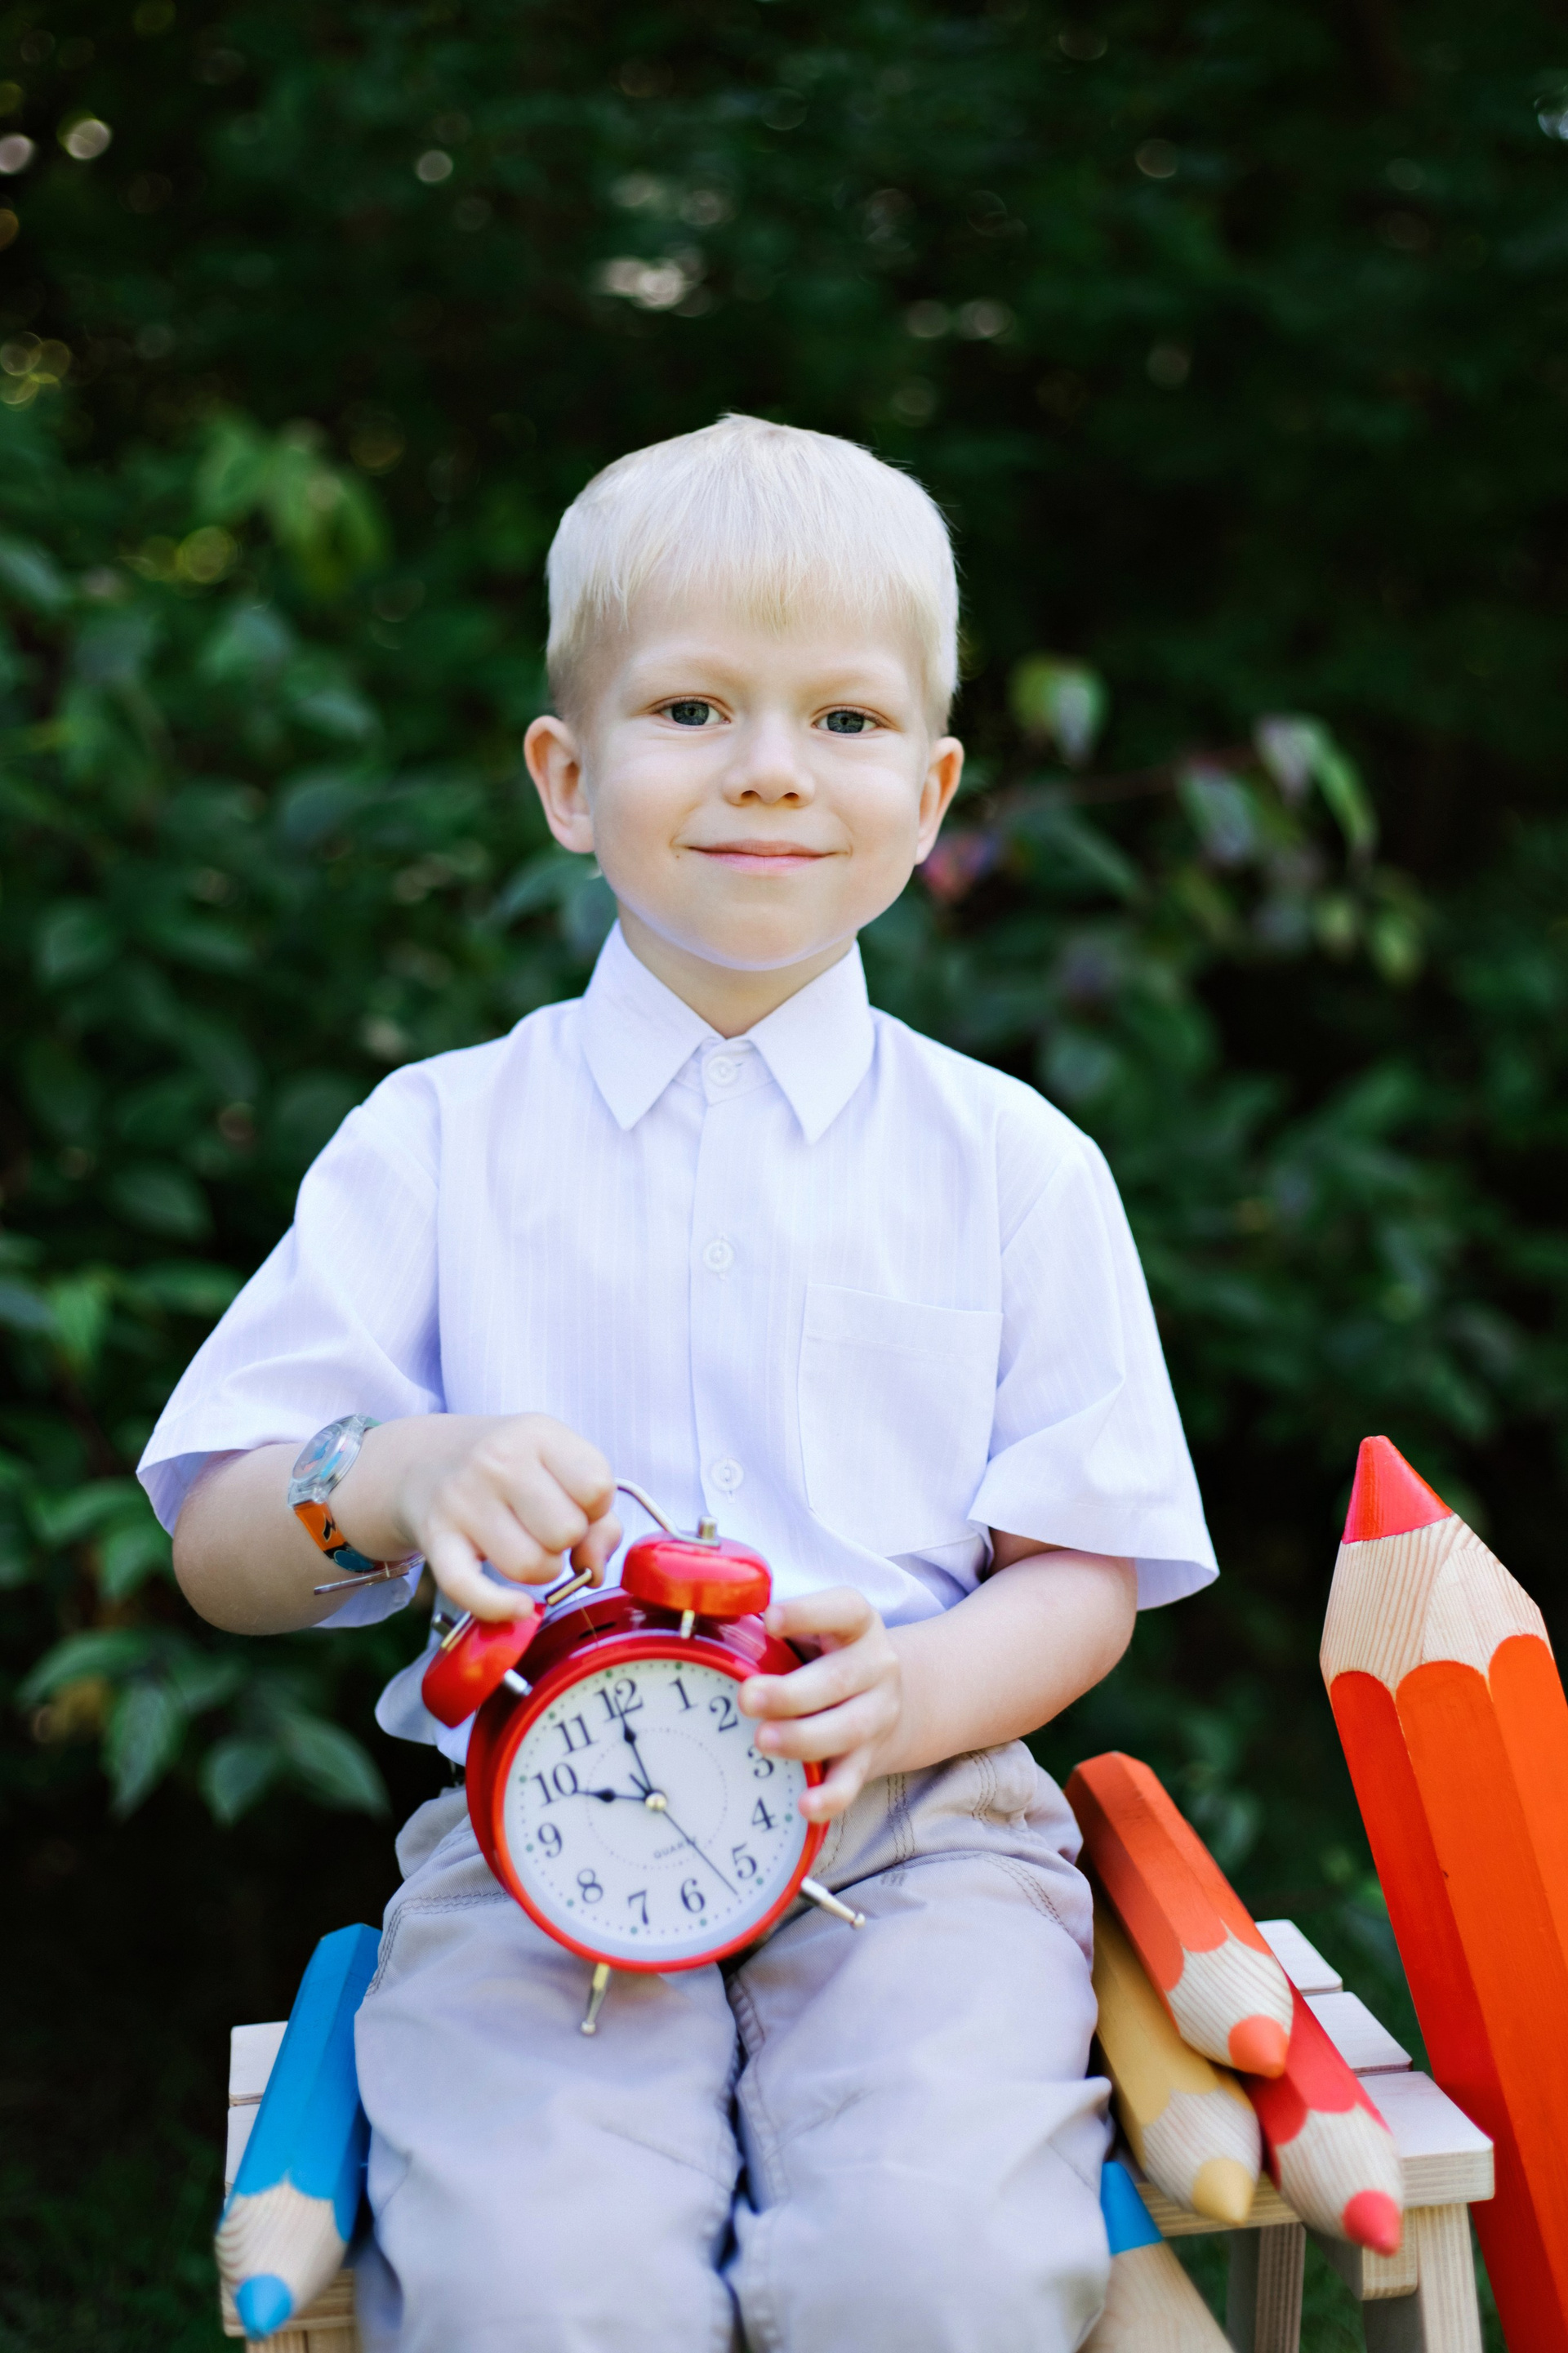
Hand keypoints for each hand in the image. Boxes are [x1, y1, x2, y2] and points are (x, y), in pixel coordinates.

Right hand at [339, 1412, 620, 1621]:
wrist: (426, 1460)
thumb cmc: (509, 1469)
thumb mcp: (559, 1467)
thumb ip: (600, 1520)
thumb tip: (594, 1571)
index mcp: (537, 1434)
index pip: (597, 1488)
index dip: (594, 1507)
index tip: (572, 1501)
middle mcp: (498, 1461)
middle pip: (566, 1532)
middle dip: (566, 1541)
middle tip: (544, 1527)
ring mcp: (463, 1500)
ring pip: (530, 1567)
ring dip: (539, 1569)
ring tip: (524, 1544)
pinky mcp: (436, 1539)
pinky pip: (470, 1589)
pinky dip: (499, 1608)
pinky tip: (519, 1607)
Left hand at [738, 1586, 901, 1823]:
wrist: (887, 1695)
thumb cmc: (826, 1656)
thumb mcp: (813, 1631)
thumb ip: (772, 1630)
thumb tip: (707, 1620)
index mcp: (857, 1625)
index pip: (844, 1610)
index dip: (808, 1613)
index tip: (770, 1620)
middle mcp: (874, 1667)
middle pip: (838, 1679)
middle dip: (791, 1693)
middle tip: (748, 1698)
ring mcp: (876, 1715)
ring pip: (846, 1729)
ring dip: (803, 1738)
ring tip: (763, 1741)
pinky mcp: (869, 1758)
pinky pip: (852, 1780)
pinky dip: (830, 1796)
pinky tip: (805, 1804)